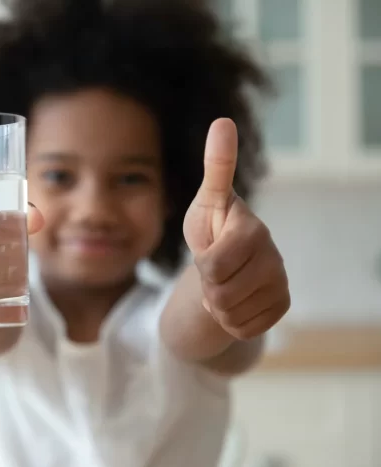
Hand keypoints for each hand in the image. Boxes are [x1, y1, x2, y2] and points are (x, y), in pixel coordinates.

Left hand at [183, 118, 289, 340]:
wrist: (223, 262)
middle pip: (220, 294)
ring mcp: (280, 282)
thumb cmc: (212, 225)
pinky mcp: (281, 304)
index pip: (212, 265)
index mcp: (252, 229)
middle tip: (212, 270)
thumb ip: (217, 166)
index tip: (207, 250)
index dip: (202, 265)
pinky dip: (231, 320)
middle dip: (207, 286)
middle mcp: (273, 256)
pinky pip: (244, 328)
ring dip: (217, 305)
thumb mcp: (206, 200)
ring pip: (231, 314)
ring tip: (221, 283)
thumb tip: (223, 121)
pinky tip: (235, 298)